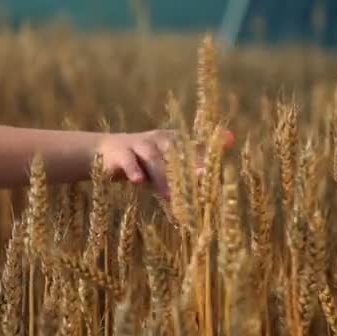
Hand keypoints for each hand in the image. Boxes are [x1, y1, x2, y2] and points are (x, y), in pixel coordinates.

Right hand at [96, 129, 234, 194]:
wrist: (105, 152)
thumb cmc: (144, 158)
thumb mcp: (169, 158)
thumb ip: (197, 154)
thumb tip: (231, 140)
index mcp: (171, 140)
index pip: (192, 144)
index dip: (207, 150)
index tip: (223, 154)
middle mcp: (156, 140)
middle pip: (174, 150)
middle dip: (188, 163)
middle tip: (203, 177)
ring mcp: (136, 146)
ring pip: (151, 157)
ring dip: (161, 174)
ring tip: (170, 194)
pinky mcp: (119, 155)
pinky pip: (127, 161)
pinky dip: (133, 170)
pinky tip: (138, 181)